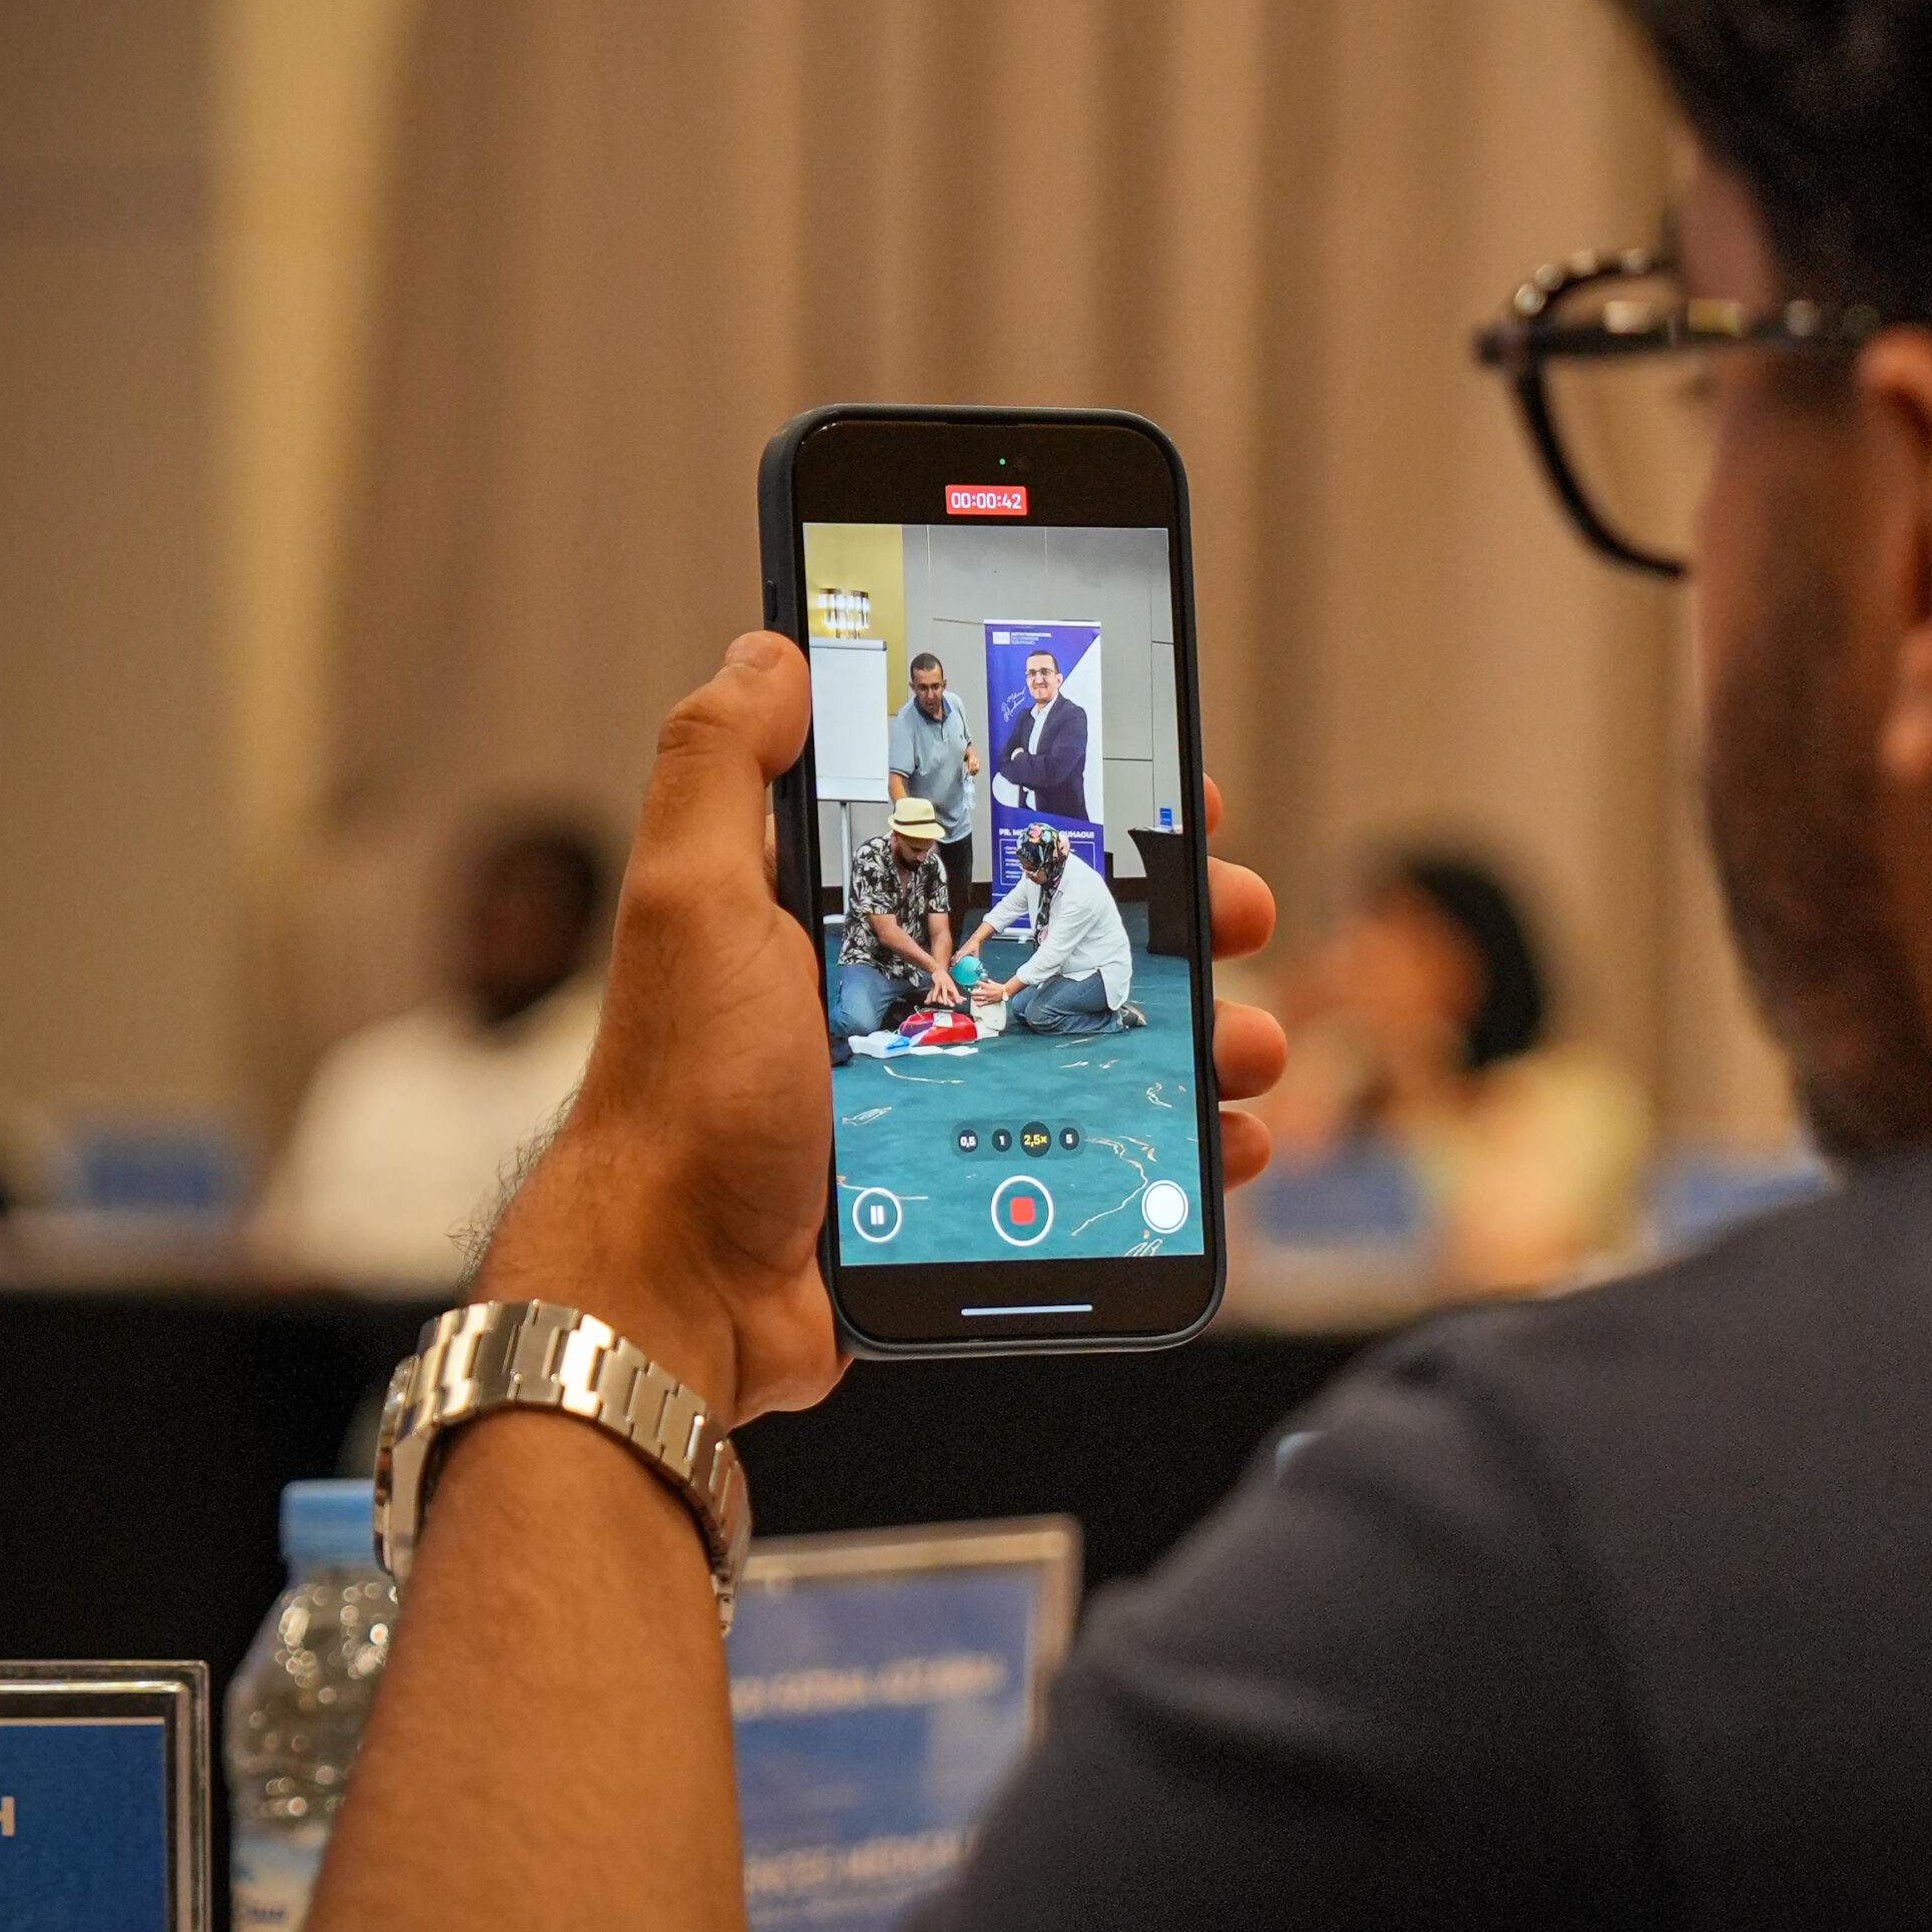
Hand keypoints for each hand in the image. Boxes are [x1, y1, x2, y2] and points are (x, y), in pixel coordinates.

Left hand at [472, 637, 1285, 1422]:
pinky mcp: (968, 1178)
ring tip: (1250, 1043)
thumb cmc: (682, 1094)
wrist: (681, 1288)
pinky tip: (1229, 1143)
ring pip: (1100, 1037)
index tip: (1168, 784)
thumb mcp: (691, 899)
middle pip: (1066, 926)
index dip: (1080, 800)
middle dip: (1171, 913)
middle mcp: (900, 985)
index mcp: (840, 906)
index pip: (983, 821)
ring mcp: (942, 1085)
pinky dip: (1176, 1146)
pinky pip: (1094, 1144)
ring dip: (1196, 1030)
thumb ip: (722, 763)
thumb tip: (775, 643)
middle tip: (1239, 910)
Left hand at [974, 978, 1009, 1006]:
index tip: (975, 983)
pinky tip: (976, 1004)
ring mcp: (987, 997)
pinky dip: (978, 1004)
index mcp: (986, 986)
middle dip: (972, 992)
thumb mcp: (993, 982)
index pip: (978, 983)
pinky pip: (982, 1003)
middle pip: (976, 992)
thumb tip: (987, 980)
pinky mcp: (989, 1001)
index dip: (976, 982)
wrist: (1004, 992)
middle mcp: (985, 992)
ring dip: (974, 998)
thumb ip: (989, 982)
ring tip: (972, 997)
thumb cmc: (999, 987)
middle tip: (971, 992)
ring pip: (977, 998)